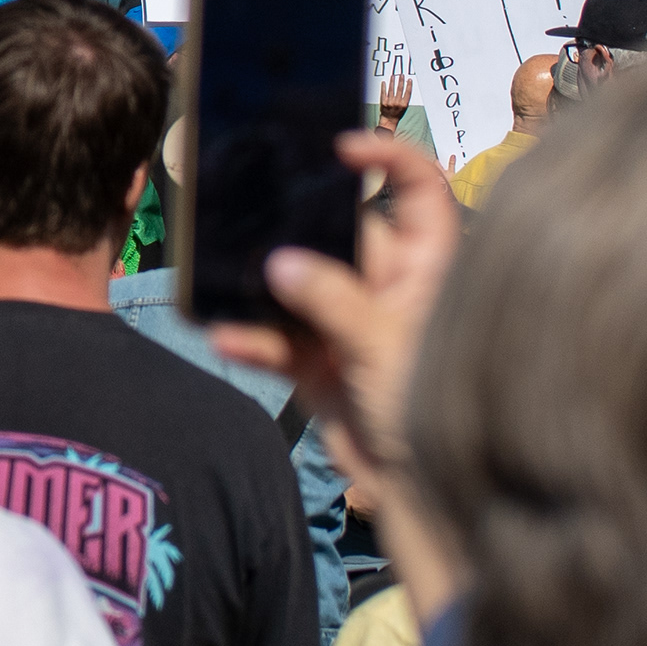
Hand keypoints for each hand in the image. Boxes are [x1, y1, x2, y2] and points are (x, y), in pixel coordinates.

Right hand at [209, 129, 462, 610]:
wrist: (416, 497)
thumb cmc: (427, 413)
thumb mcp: (382, 348)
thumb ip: (332, 302)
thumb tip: (279, 264)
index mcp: (424, 269)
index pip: (417, 191)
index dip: (388, 158)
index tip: (340, 148)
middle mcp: (385, 286)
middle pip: (336, 231)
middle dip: (290, 224)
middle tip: (246, 208)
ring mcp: (348, 321)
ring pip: (295, 282)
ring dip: (257, 286)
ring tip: (219, 280)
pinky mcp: (318, 360)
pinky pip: (275, 336)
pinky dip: (250, 337)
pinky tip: (224, 337)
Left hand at [376, 72, 413, 129]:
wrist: (389, 120)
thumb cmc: (397, 114)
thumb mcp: (405, 108)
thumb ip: (405, 99)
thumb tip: (407, 88)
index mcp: (404, 104)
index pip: (407, 93)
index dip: (409, 86)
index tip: (409, 80)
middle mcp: (397, 103)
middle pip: (399, 89)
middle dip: (401, 81)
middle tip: (401, 75)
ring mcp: (390, 102)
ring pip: (391, 89)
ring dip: (392, 82)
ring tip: (393, 76)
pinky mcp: (383, 102)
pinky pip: (383, 93)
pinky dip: (383, 87)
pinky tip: (384, 82)